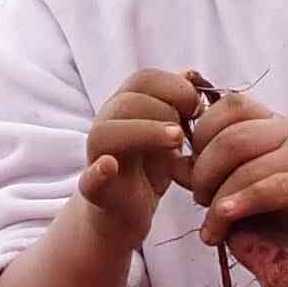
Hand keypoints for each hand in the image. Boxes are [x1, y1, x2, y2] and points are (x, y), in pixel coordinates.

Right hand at [77, 69, 198, 234]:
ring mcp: (96, 157)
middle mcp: (106, 125)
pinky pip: (89, 179)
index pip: (143, 79)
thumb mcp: (170, 133)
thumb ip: (177, 104)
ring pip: (107, 132)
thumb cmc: (150, 169)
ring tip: (175, 143)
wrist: (126, 213)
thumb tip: (190, 73)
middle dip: (164, 109)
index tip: (198, 107)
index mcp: (124, 108)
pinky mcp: (95, 190)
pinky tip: (110, 167)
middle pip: (127, 102)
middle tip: (186, 132)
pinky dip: (98, 172)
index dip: (174, 87)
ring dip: (144, 132)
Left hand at [186, 87, 287, 259]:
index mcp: (271, 123)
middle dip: (204, 172)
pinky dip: (243, 203)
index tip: (192, 168)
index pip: (228, 106)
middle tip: (200, 201)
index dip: (201, 133)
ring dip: (219, 199)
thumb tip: (174, 165)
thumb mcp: (247, 186)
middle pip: (231, 137)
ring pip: (247, 165)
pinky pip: (272, 188)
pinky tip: (226, 220)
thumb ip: (213, 174)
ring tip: (212, 227)